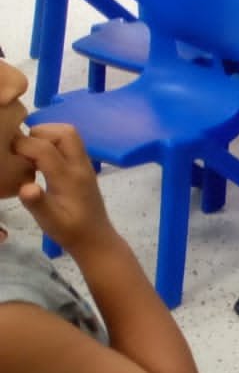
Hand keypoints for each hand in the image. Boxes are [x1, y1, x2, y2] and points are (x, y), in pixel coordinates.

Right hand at [12, 124, 117, 254]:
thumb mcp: (50, 222)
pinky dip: (53, 143)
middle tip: (22, 149)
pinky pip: (70, 145)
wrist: (96, 240)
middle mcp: (80, 167)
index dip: (22, 145)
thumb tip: (26, 187)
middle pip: (65, 132)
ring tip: (29, 154)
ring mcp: (85, 166)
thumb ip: (37, 203)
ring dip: (46, 136)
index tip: (7, 154)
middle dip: (39, 133)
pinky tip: (40, 161)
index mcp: (70, 178)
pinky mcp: (84, 168)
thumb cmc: (71, 232)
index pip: (44, 148)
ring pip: (69, 135)